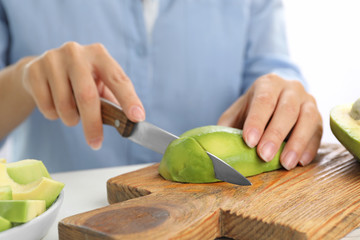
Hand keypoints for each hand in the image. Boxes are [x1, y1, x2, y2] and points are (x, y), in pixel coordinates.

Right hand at [22, 42, 144, 149]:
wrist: (42, 69)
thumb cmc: (80, 81)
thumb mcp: (99, 85)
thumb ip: (112, 101)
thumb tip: (128, 123)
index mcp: (99, 55)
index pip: (118, 79)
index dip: (129, 100)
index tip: (137, 118)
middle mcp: (77, 53)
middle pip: (87, 96)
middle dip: (93, 124)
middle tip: (96, 143)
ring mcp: (53, 59)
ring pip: (65, 105)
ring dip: (71, 120)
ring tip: (73, 116)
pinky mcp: (34, 71)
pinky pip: (46, 106)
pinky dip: (54, 115)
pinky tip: (55, 106)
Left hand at [218, 74, 322, 169]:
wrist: (276, 98)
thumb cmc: (252, 109)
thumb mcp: (237, 113)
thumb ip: (227, 128)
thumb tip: (216, 151)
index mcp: (267, 84)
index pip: (263, 101)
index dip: (256, 121)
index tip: (249, 141)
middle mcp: (291, 88)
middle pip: (286, 110)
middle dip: (275, 134)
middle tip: (264, 156)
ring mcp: (308, 101)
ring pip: (307, 119)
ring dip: (296, 143)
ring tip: (285, 164)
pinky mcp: (318, 117)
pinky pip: (318, 131)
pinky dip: (310, 147)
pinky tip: (300, 162)